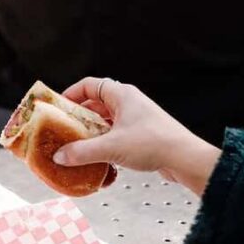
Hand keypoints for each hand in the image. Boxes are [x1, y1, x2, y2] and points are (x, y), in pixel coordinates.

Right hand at [52, 78, 220, 195]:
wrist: (185, 159)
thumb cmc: (155, 143)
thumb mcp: (111, 147)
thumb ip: (82, 152)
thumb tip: (60, 156)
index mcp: (122, 95)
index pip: (89, 85)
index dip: (71, 93)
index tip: (58, 107)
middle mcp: (128, 103)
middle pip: (95, 103)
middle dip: (78, 116)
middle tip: (63, 128)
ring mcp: (135, 118)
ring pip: (104, 120)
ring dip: (90, 131)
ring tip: (76, 144)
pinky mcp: (140, 134)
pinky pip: (114, 134)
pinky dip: (103, 142)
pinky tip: (95, 156)